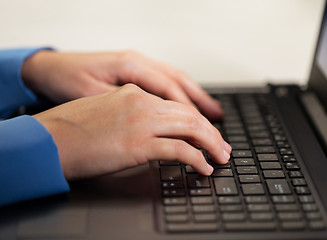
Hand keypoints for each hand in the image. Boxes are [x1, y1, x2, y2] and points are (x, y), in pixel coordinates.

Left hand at [22, 50, 222, 119]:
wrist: (48, 69)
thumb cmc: (66, 80)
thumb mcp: (93, 96)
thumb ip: (126, 107)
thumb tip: (155, 123)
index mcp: (131, 66)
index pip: (170, 89)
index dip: (190, 111)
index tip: (204, 130)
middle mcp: (139, 62)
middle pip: (180, 82)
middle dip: (201, 104)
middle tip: (218, 124)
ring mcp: (138, 65)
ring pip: (176, 80)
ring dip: (196, 98)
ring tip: (214, 114)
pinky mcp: (134, 73)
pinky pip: (166, 82)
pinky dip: (181, 94)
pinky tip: (188, 105)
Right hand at [34, 84, 230, 179]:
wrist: (50, 139)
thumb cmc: (73, 129)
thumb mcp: (107, 109)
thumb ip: (132, 112)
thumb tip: (153, 126)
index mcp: (134, 93)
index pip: (176, 105)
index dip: (197, 120)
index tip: (208, 133)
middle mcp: (141, 103)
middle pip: (190, 115)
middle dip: (212, 133)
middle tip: (223, 147)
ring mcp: (142, 122)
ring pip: (191, 128)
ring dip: (211, 144)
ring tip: (220, 157)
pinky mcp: (139, 144)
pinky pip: (180, 150)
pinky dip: (197, 159)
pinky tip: (203, 167)